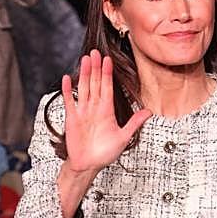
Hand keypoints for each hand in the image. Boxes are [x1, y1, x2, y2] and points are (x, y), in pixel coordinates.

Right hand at [62, 50, 151, 175]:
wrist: (88, 165)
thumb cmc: (105, 153)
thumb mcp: (124, 137)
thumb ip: (134, 123)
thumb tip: (149, 112)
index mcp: (107, 111)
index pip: (107, 88)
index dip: (107, 74)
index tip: (108, 60)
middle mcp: (94, 108)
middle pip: (95, 84)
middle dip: (95, 68)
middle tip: (95, 52)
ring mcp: (83, 112)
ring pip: (84, 88)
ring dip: (84, 74)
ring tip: (85, 59)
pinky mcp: (72, 118)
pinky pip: (70, 102)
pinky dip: (68, 91)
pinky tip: (67, 78)